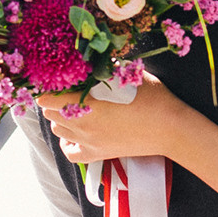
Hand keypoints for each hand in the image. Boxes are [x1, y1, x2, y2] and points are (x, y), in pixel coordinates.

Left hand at [42, 78, 185, 163]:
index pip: (48, 98)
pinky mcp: (97, 154)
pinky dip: (67, 143)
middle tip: (66, 93)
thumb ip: (103, 69)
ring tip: (73, 110)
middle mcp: (82, 123)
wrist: (170, 128)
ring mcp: (88, 141)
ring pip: (57, 130)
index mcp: (87, 102)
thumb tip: (88, 62)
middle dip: (54, 101)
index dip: (47, 88)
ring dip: (60, 119)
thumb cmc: (152, 97)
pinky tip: (74, 134)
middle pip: (50, 113)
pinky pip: (70, 153)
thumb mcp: (127, 75)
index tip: (55, 81)